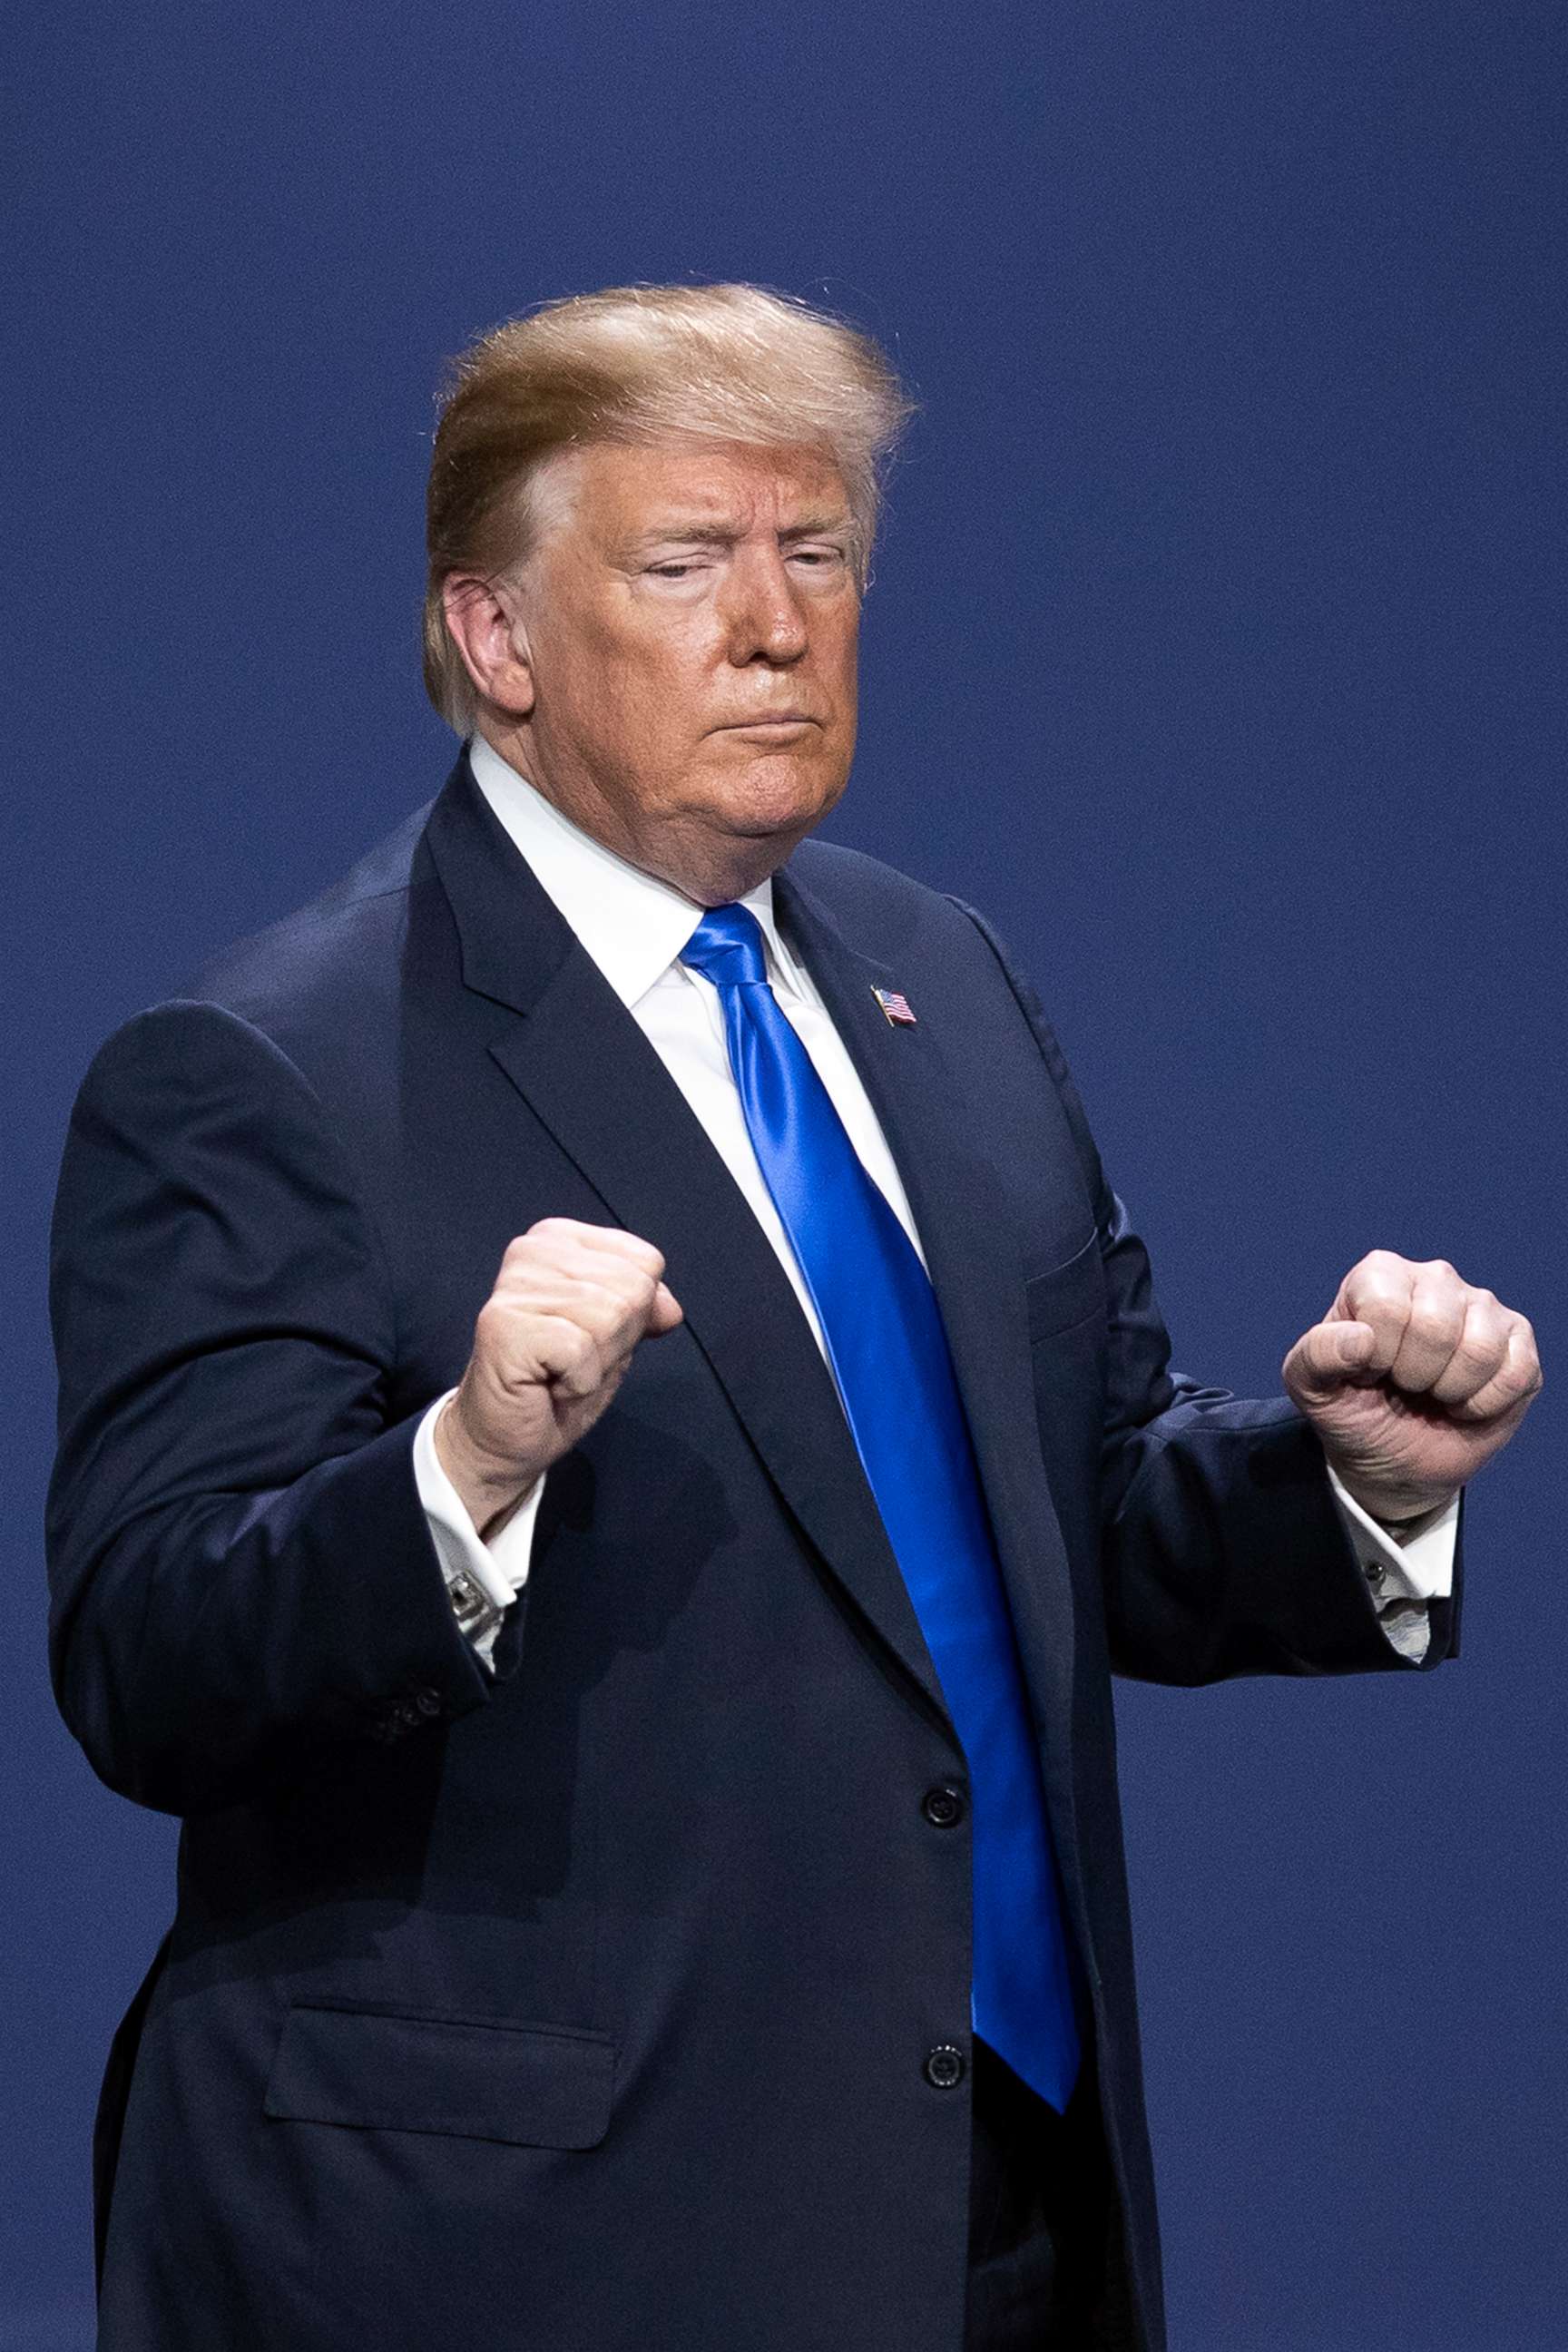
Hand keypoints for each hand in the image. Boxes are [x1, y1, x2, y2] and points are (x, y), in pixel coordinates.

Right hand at [437, 1219, 683, 1534]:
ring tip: (560, 1373)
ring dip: (597, 1363)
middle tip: (574, 1361)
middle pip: (633, 1288)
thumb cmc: (557, 1384)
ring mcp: (515, 1285)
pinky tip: (547, 1385)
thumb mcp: (616, 1337)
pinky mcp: (505, 1326)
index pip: (645, 1261)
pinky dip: (578, 1382)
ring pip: (611, 1316)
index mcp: (559, 1238)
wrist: (504, 1438)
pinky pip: (581, 1350)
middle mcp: (532, 1250)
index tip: (591, 1336)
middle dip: (617, 1340)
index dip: (635, 1313)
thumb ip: (645, 1308)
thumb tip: (670, 1309)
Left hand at [1282, 1250, 1539, 1522]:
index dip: (1376, 1357)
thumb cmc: (1351, 1408)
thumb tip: (1361, 1339)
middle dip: (1413, 1376)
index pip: (1386, 1308)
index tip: (1369, 1370)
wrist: (1392, 1457)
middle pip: (1436, 1327)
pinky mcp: (1519, 1341)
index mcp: (1380, 1274)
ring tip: (1434, 1391)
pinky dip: (1486, 1404)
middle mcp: (1435, 1278)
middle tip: (1404, 1384)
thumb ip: (1316, 1356)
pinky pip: (1518, 1372)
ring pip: (1480, 1349)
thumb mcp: (1311, 1387)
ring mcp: (1482, 1307)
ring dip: (1451, 1390)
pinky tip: (1465, 1402)